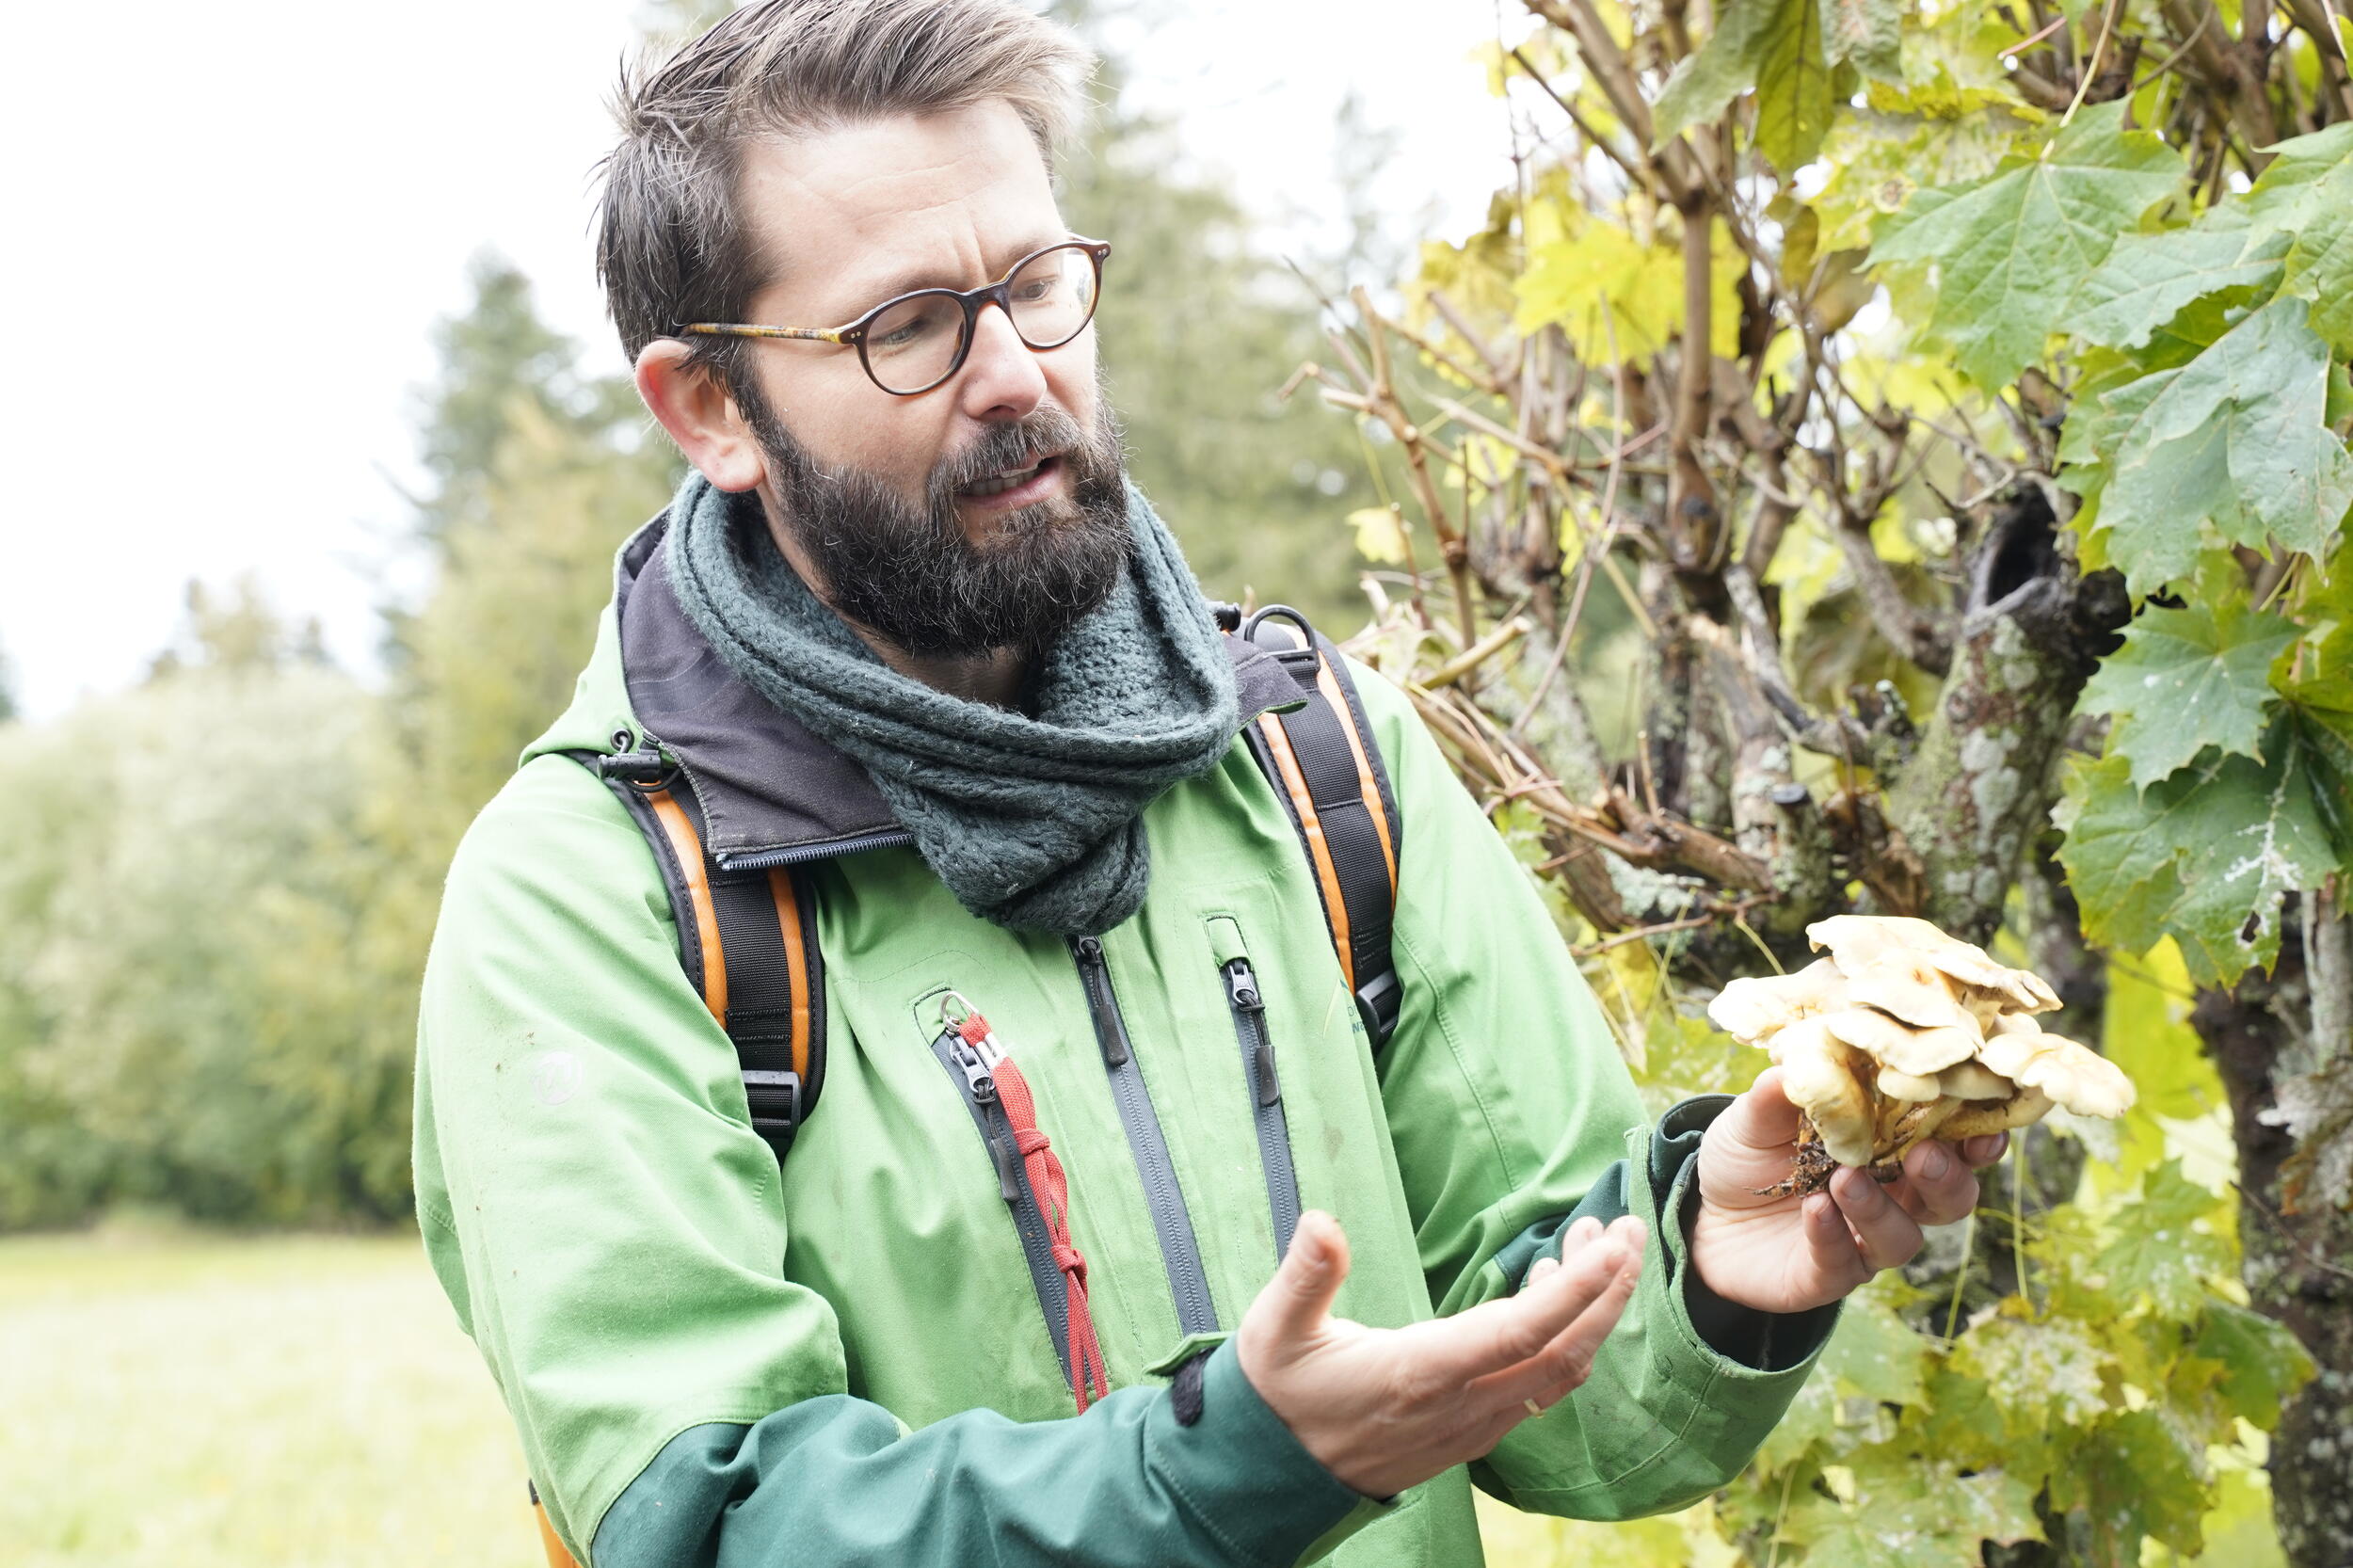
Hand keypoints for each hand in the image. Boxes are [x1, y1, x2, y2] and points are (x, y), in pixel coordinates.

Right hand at [1234, 1208, 1645, 1498]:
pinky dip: (1566, 1338)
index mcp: (1421, 1372)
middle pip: (1563, 1352)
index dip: (1574, 1290)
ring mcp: (1473, 1424)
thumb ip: (1306, 1276)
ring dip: (1592, 1313)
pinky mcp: (1473, 1431)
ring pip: (1560, 1373)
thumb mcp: (1276, 1330)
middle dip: (1608, 1291)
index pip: (1520, 1331)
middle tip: (1630, 1230)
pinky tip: (1553, 1293)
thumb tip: (1321, 1222)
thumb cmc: (1278, 1395)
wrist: (1275, 1475)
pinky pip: (1541, 1386)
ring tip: (1600, 1247)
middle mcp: (1460, 1404)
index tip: (1612, 1245)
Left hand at [1689, 1067, 2005, 1313]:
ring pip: (1902, 1237)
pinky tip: (1815, 1211)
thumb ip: (1781, 1094)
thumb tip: (1804, 1058)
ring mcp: (1863, 1242)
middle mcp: (1892, 1198)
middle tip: (1924, 1154)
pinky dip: (1833, 1235)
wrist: (1702, 1216)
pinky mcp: (1828, 1276)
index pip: (1950, 1143)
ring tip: (1846, 1180)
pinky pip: (1844, 1264)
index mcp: (1891, 1149)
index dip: (1975, 1135)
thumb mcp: (1755, 1116)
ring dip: (1880, 1208)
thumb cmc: (1747, 1157)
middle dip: (1947, 1177)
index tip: (1984, 1124)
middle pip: (1949, 1198)